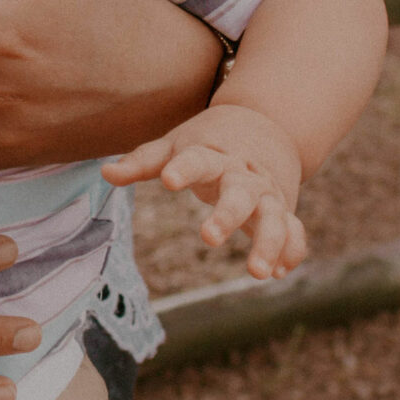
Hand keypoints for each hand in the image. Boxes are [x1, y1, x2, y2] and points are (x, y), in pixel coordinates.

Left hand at [102, 101, 306, 278]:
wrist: (263, 127)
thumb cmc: (207, 142)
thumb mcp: (175, 145)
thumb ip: (142, 162)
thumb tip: (105, 174)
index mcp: (212, 156)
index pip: (197, 160)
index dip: (183, 169)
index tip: (168, 180)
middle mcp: (243, 175)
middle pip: (240, 193)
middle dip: (227, 215)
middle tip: (208, 237)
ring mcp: (267, 193)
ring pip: (274, 216)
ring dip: (269, 243)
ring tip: (257, 273)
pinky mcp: (283, 209)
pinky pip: (294, 231)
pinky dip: (291, 250)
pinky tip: (281, 272)